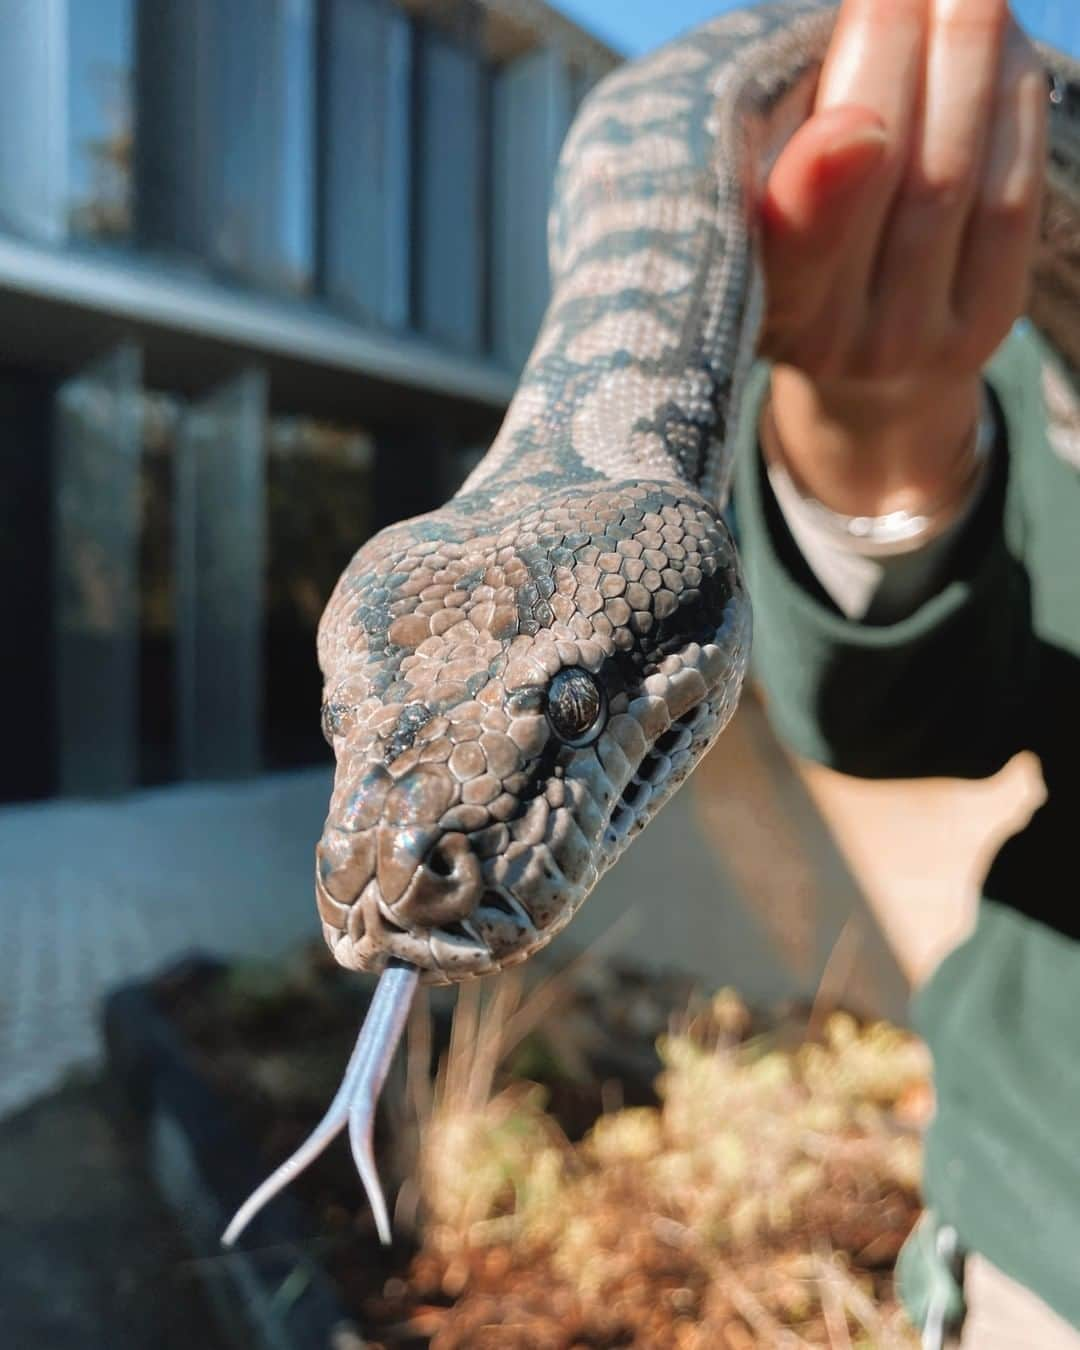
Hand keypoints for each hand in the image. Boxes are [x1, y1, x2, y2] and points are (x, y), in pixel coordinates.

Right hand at [758, 0, 1046, 517]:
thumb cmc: (797, 266)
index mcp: (763, 310)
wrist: (859, 382)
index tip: (850, 118)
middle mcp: (838, 341)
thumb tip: (865, 25)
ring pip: (957, 180)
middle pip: (893, 182)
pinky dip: (1013, 109)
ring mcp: (916, 341)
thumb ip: (781, 150)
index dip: (822, 184)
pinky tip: (1006, 47)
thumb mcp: (755, 223)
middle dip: (903, 58)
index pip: (795, 247)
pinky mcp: (982, 327)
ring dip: (968, 62)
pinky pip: (1011, 202)